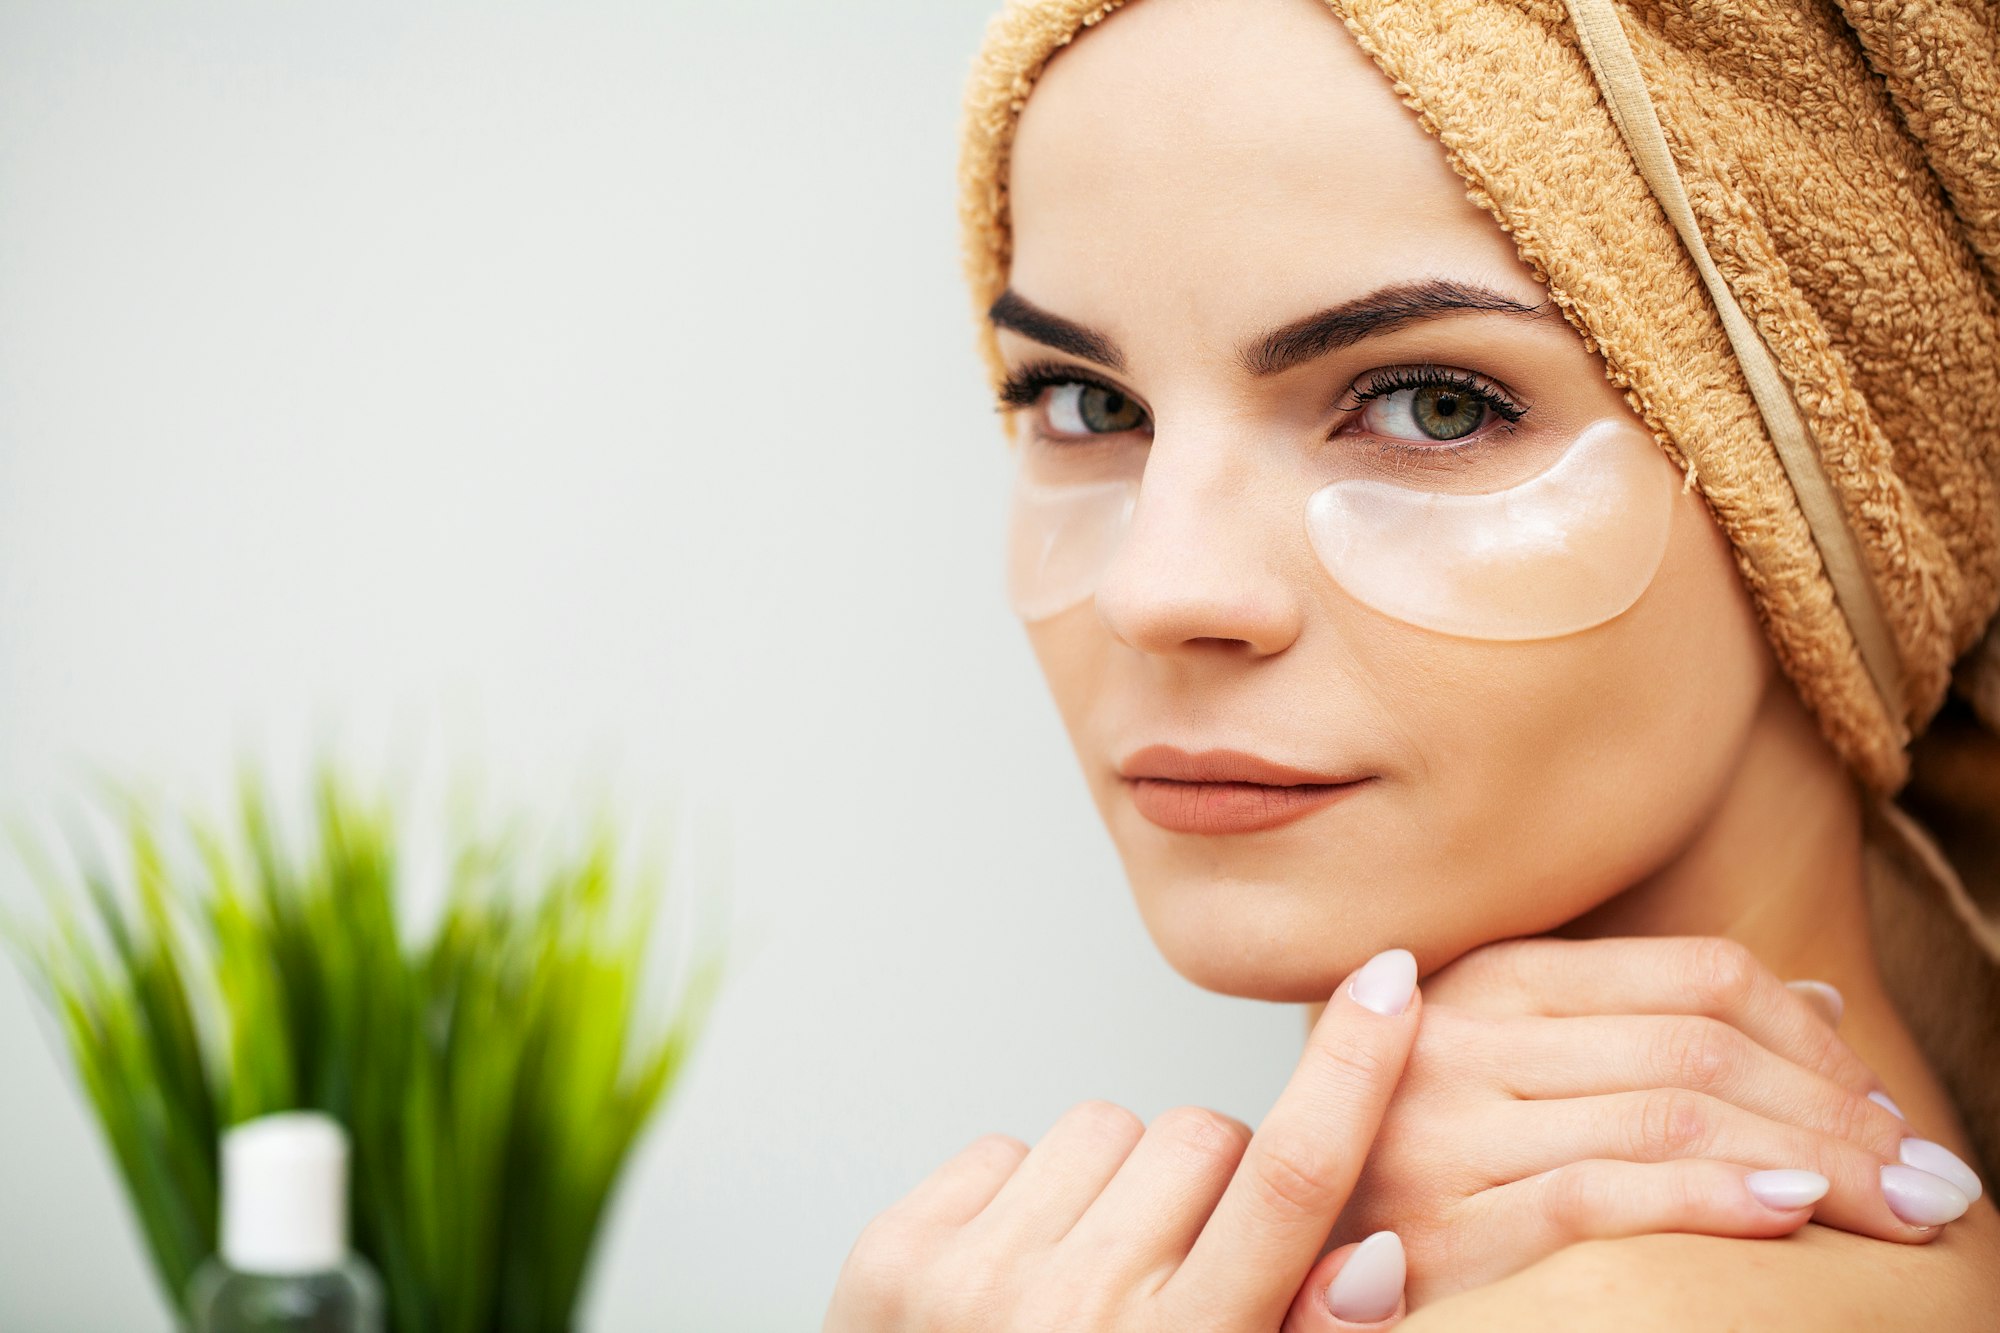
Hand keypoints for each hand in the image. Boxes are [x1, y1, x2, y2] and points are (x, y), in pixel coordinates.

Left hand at [824, 948, 1424, 1331]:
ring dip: (1112, 1186)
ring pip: (1104, 1126)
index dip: (1350, 1074)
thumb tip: (1375, 1254)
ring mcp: (975, 1279)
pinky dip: (1023, 1198)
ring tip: (1087, 1282)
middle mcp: (1079, 1314)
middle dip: (1208, 1182)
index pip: (1287, 1184)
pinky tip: (1015, 1276)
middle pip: (1200, 1136)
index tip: (1388, 981)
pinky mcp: (897, 1254)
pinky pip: (1005, 1147)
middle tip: (1177, 1275)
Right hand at [1316, 936, 1983, 1310]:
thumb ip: (1644, 1028)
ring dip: (1814, 1162)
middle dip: (1842, 1115)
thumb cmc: (1413, 1162)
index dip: (1815, 1043)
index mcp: (1484, 976)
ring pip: (1670, 1113)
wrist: (1278, 1248)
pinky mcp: (1437, 1224)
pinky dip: (1709, 1197)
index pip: (1694, 977)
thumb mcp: (1512, 1064)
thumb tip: (1818, 1003)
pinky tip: (1785, 1210)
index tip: (1880, 1107)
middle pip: (1700, 1046)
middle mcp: (1458, 1032)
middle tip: (1930, 1177)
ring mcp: (1442, 1125)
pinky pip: (1600, 1196)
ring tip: (1899, 1207)